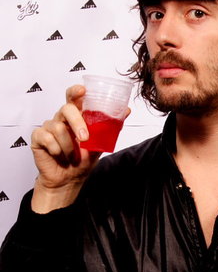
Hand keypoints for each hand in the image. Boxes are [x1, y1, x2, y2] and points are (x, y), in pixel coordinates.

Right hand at [30, 85, 102, 212]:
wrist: (69, 180)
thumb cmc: (82, 161)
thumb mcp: (99, 144)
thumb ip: (109, 128)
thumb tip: (126, 111)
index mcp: (76, 117)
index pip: (74, 97)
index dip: (76, 91)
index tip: (83, 91)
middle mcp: (61, 119)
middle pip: (66, 109)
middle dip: (77, 123)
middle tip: (85, 139)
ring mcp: (49, 127)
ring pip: (58, 127)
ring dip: (69, 146)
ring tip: (72, 157)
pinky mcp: (38, 137)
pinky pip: (46, 138)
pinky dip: (56, 150)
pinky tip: (59, 156)